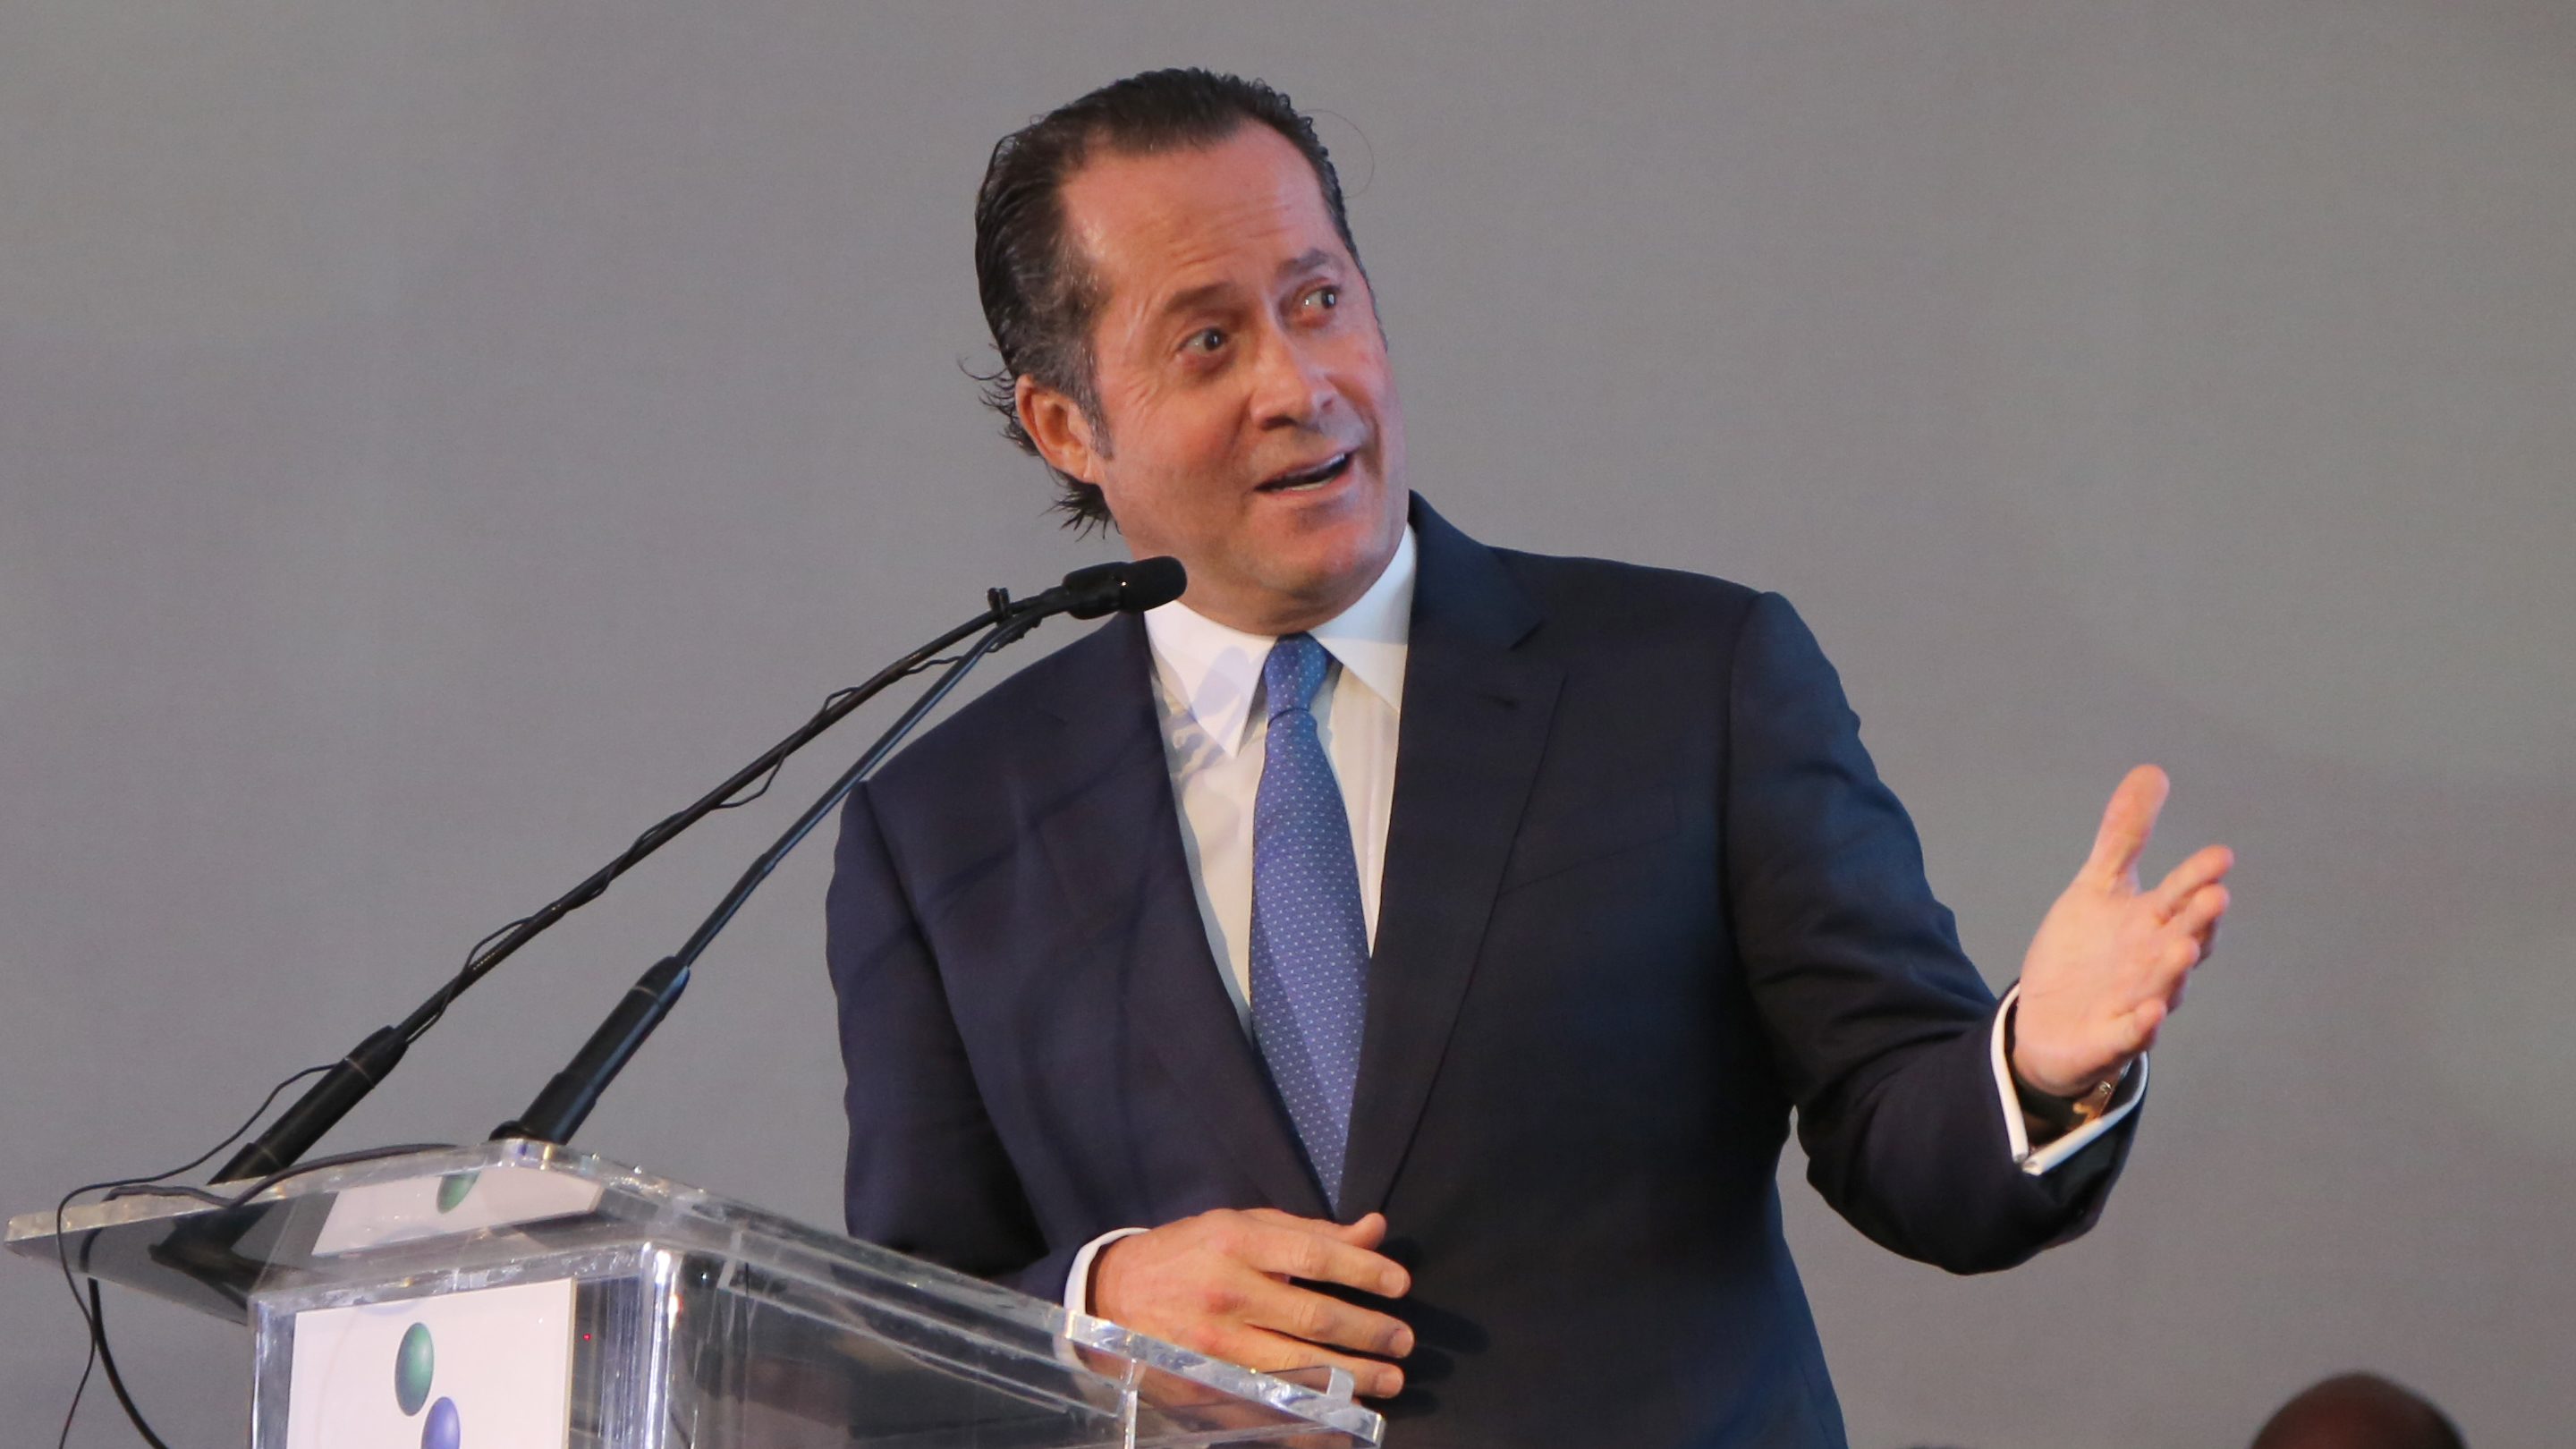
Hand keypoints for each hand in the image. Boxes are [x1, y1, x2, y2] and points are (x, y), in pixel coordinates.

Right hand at [1091, 1207, 1413, 1399]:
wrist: (1112, 1294)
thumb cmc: (1189, 1253)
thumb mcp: (1243, 1226)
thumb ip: (1310, 1231)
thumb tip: (1375, 1229)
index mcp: (1237, 1242)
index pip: (1314, 1255)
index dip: (1364, 1270)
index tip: (1399, 1284)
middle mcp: (1226, 1292)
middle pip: (1314, 1316)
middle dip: (1370, 1332)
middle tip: (1404, 1342)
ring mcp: (1214, 1344)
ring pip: (1298, 1366)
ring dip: (1353, 1378)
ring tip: (1388, 1381)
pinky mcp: (1204, 1383)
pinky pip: (1267, 1404)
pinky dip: (1310, 1416)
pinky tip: (1342, 1417)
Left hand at [2012, 764, 2233, 1097]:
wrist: (2049, 1021)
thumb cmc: (2087, 951)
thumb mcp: (2098, 886)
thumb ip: (2125, 835)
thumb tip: (2152, 771)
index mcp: (2154, 924)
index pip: (2183, 897)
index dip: (2199, 877)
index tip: (2219, 855)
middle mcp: (2155, 963)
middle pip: (2184, 939)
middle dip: (2199, 919)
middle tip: (2216, 894)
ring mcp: (2137, 1002)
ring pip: (2164, 986)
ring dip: (2175, 969)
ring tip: (2184, 946)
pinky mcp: (2111, 1039)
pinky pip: (2131, 1035)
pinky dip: (2143, 1026)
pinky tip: (2152, 1012)